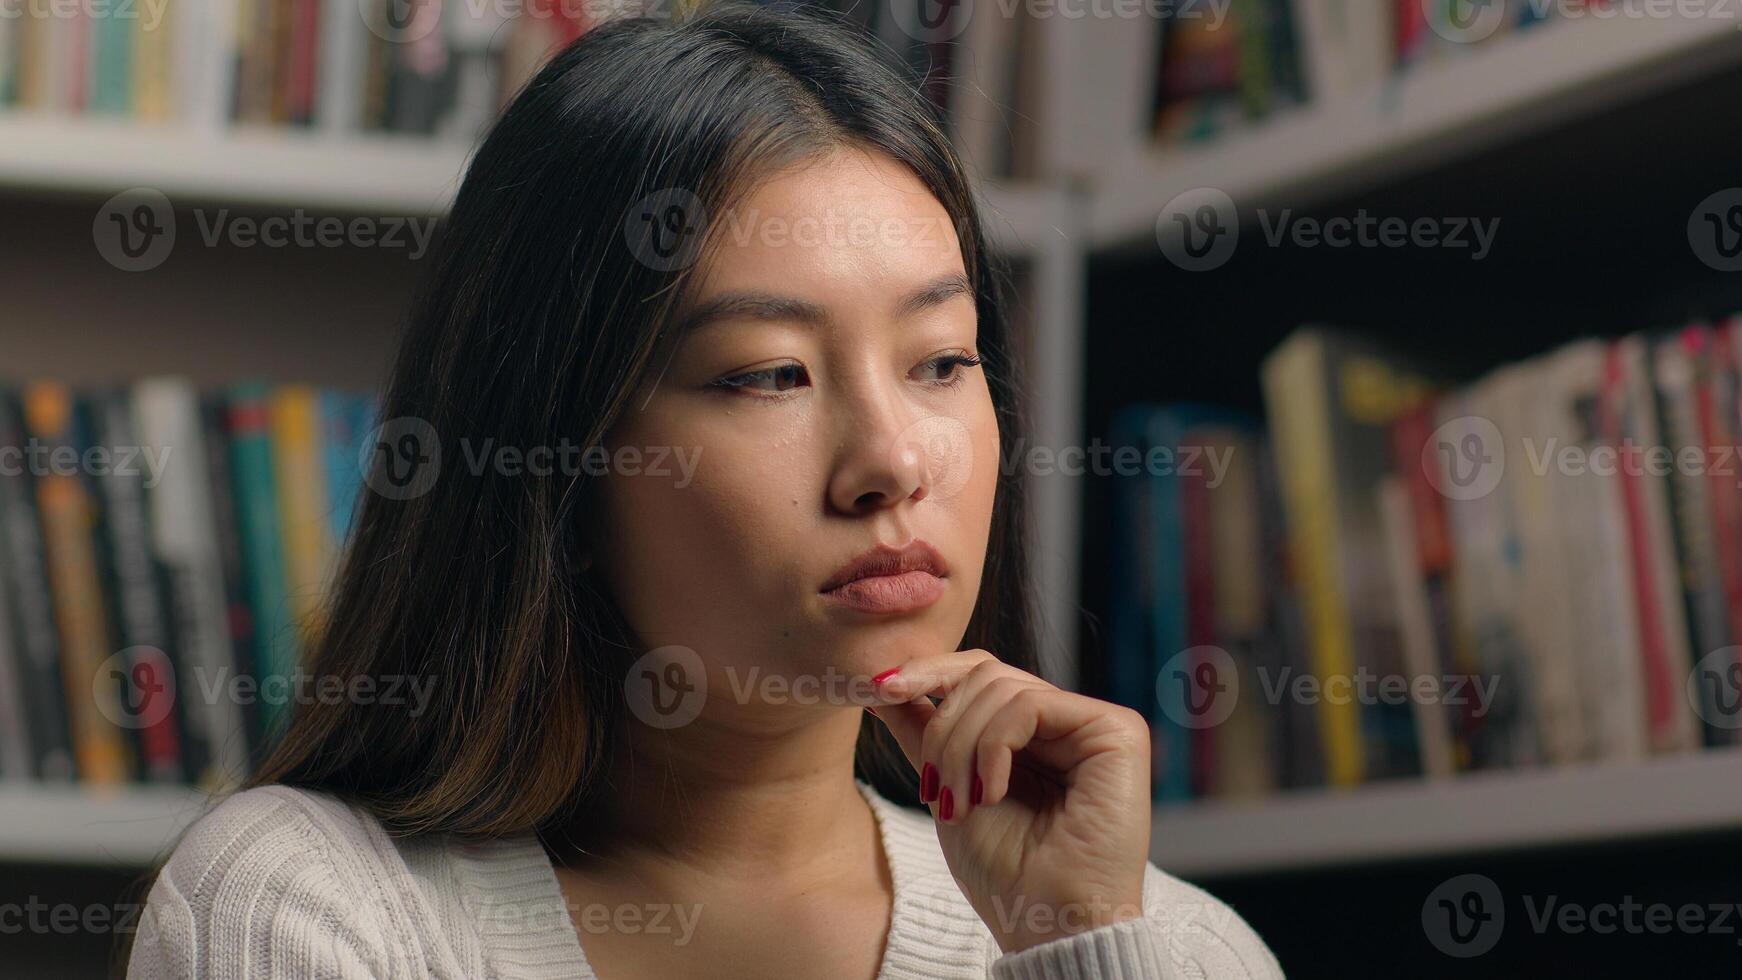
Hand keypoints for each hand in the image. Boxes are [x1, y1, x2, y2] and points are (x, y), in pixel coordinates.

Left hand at [867, 649, 1150, 952]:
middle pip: (987, 674)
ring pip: (1003, 687)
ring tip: (960, 804)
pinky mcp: (1118, 731)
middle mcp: (1070, 722)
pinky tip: (993, 793)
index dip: (930, 673)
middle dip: (944, 729)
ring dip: (962, 747)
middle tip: (934, 790)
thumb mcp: (948, 787)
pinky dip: (994, 747)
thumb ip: (924, 731)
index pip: (981, 674)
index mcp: (1036, 734)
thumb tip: (884, 682)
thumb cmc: (1005, 874)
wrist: (1046, 924)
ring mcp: (1096, 724)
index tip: (881, 690)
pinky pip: (1031, 705)